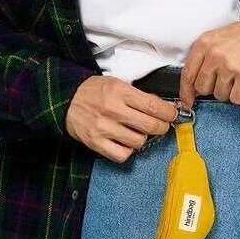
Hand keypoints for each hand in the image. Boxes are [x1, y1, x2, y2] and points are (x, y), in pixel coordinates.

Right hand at [65, 75, 179, 162]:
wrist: (66, 100)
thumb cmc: (94, 91)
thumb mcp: (118, 83)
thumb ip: (139, 96)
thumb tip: (163, 107)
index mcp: (120, 92)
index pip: (154, 106)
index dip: (169, 113)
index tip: (172, 115)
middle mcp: (113, 110)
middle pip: (151, 126)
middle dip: (162, 127)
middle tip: (161, 125)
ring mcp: (104, 128)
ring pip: (139, 142)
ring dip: (143, 138)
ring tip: (137, 131)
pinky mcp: (96, 143)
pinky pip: (122, 155)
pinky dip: (128, 150)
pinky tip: (125, 142)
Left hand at [179, 20, 239, 110]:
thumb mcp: (215, 39)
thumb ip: (202, 59)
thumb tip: (192, 89)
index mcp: (204, 44)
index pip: (187, 74)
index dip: (186, 92)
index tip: (187, 102)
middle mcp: (214, 55)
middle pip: (202, 88)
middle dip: (212, 87)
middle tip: (224, 78)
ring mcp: (230, 66)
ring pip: (220, 95)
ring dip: (228, 90)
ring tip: (237, 76)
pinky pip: (236, 98)